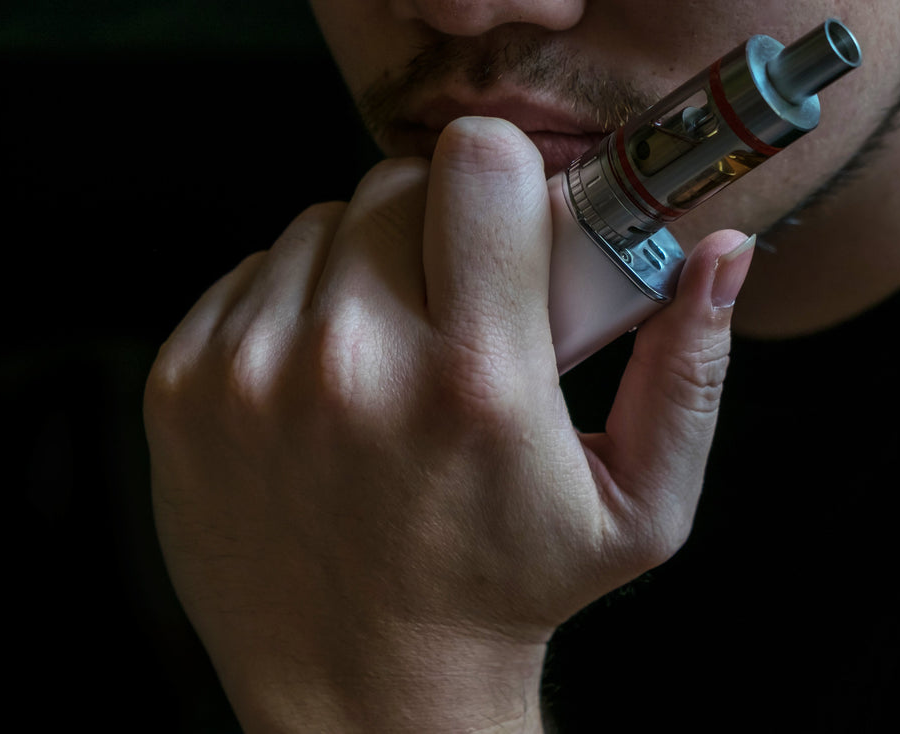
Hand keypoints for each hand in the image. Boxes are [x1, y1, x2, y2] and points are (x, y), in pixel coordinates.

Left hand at [144, 117, 752, 732]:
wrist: (361, 688)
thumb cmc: (503, 594)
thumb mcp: (635, 507)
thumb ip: (688, 371)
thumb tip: (719, 256)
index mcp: (473, 382)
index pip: (477, 164)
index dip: (498, 178)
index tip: (499, 225)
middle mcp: (349, 367)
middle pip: (391, 187)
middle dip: (429, 230)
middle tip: (445, 311)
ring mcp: (248, 375)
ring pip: (314, 227)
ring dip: (353, 273)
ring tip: (379, 361)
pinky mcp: (181, 389)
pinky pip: (246, 278)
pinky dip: (283, 309)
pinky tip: (312, 384)